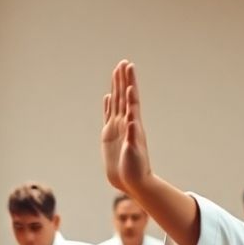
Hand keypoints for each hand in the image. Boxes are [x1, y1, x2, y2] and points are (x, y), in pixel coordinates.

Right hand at [101, 60, 152, 193]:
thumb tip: (132, 120)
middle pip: (124, 96)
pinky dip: (108, 105)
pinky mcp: (110, 136)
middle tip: (123, 62)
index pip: (131, 99)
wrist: (132, 182)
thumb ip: (132, 136)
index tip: (129, 67)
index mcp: (133, 125)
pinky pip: (108, 116)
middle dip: (123, 79)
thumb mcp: (134, 153)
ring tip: (116, 73)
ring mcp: (118, 128)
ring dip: (116, 88)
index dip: (130, 83)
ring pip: (116, 103)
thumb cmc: (136, 169)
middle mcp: (126, 123)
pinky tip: (108, 97)